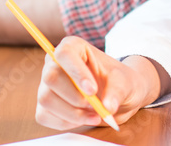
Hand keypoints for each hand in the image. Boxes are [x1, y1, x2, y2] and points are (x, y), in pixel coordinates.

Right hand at [36, 37, 162, 130]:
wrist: (117, 96)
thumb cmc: (119, 82)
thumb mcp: (125, 82)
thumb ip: (117, 92)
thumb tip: (108, 107)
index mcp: (74, 47)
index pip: (64, 54)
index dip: (76, 73)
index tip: (92, 91)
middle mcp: (55, 63)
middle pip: (51, 77)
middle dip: (74, 97)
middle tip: (96, 106)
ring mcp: (47, 84)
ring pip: (46, 98)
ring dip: (72, 113)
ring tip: (95, 115)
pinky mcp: (45, 104)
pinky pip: (45, 115)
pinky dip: (66, 122)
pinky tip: (83, 119)